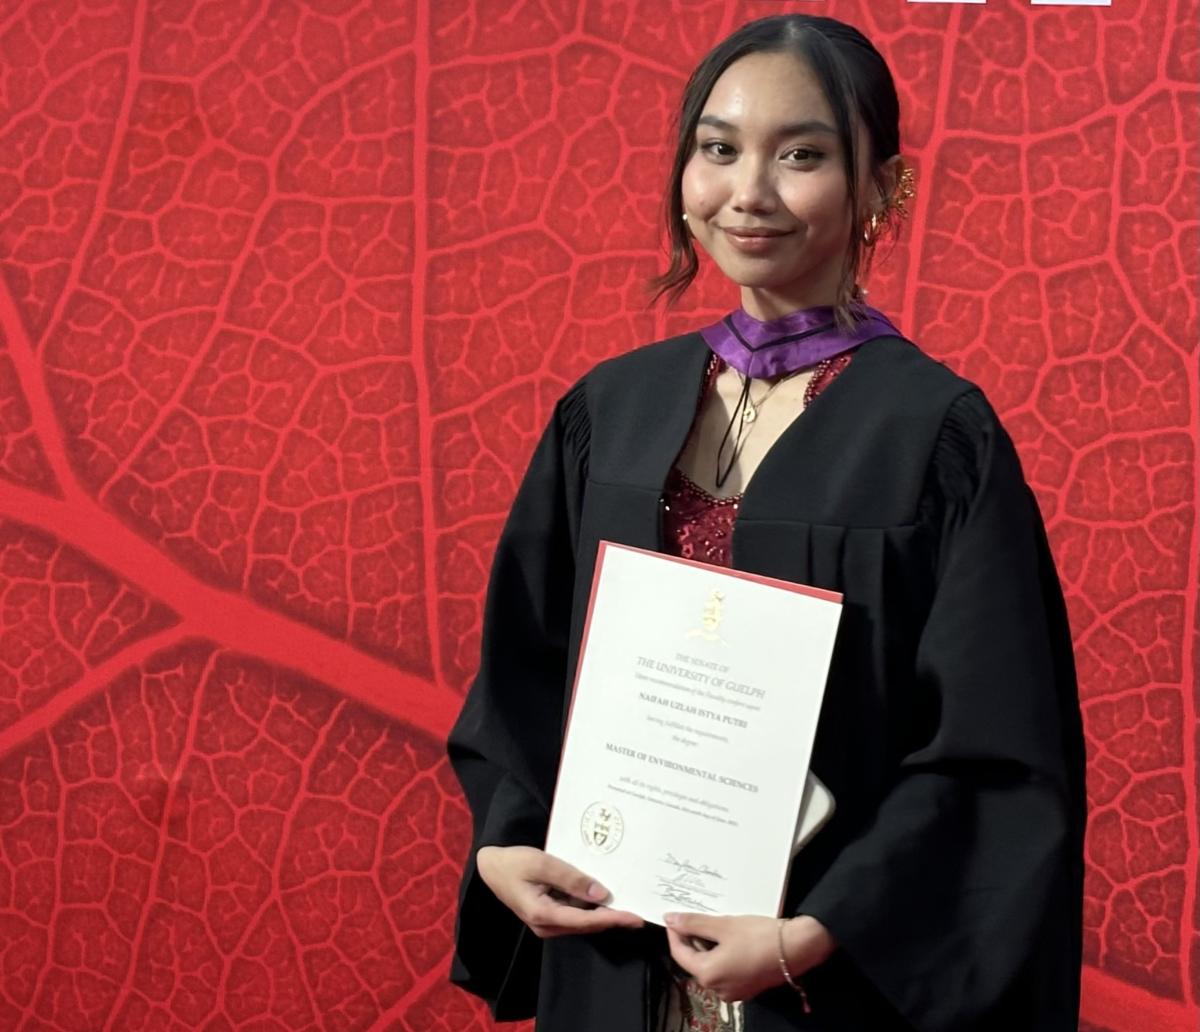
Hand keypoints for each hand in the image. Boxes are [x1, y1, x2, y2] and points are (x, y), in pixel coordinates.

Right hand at [476, 845, 644, 938]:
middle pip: (587, 925)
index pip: (586, 920)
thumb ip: (570, 878)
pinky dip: (592, 909)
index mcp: (544, 915)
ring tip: (628, 904)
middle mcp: (547, 926)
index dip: (613, 918)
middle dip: (613, 919)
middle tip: (639, 911)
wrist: (491, 868)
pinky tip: (605, 898)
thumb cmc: (513, 863)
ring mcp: (548, 924)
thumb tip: (601, 893)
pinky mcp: (549, 916)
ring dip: (604, 914)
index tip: (635, 917)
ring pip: (583, 922)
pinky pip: (576, 915)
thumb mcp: (541, 863)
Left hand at [664, 912, 835, 1002]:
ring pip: (710, 967)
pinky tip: (728, 939)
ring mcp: (733, 992)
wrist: (796, 948)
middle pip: (694, 962)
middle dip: (691, 940)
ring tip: (712, 925)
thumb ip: (694, 923)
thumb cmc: (758, 935)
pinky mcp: (746, 988)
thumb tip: (670, 919)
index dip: (674, 934)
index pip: (679, 954)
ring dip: (707, 948)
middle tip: (694, 918)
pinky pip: (725, 972)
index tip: (674, 916)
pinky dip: (721, 956)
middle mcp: (717, 989)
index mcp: (707, 974)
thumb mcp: (724, 925)